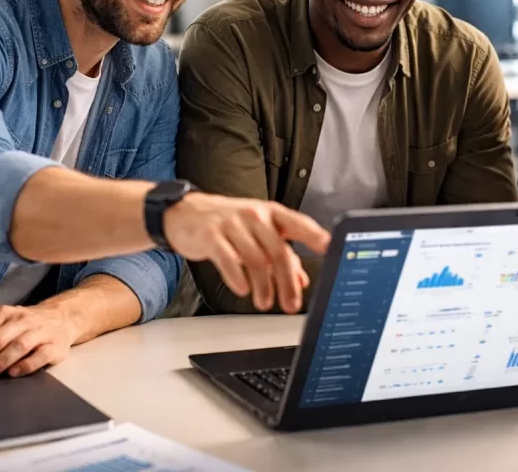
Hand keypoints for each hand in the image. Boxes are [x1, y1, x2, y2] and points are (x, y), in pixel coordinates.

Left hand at [0, 305, 79, 380]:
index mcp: (5, 314)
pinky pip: (40, 356)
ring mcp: (40, 332)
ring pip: (17, 346)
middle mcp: (22, 320)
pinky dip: (25, 365)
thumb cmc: (26, 327)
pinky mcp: (55, 345)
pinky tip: (13, 373)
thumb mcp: (1, 326)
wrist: (64, 318)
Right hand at [165, 192, 328, 313]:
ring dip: (263, 286)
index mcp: (272, 213)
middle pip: (278, 250)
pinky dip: (237, 277)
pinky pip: (228, 259)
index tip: (331, 248)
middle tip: (291, 305)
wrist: (186, 212)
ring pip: (255, 258)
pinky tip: (242, 290)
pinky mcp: (211, 235)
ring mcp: (232, 224)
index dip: (316, 236)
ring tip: (265, 302)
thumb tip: (302, 280)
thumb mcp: (258, 232)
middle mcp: (255, 215)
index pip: (298, 223)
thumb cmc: (229, 222)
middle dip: (287, 281)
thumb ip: (282, 254)